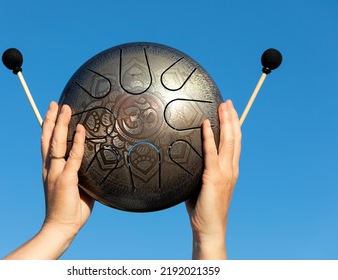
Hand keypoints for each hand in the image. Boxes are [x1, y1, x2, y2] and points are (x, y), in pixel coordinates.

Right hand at [4, 102, 93, 258]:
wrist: (61, 227)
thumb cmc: (71, 209)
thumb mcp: (76, 187)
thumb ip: (81, 175)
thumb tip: (95, 167)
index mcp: (50, 170)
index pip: (47, 144)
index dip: (49, 128)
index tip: (53, 114)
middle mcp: (50, 168)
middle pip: (47, 138)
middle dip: (52, 119)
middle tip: (56, 103)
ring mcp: (56, 172)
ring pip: (56, 142)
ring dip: (60, 123)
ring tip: (65, 107)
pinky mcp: (66, 178)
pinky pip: (74, 156)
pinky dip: (77, 141)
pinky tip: (80, 128)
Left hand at [186, 100, 240, 258]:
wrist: (209, 227)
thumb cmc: (203, 207)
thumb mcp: (203, 184)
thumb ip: (199, 169)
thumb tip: (187, 156)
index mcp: (231, 170)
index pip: (235, 143)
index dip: (234, 126)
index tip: (230, 111)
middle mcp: (231, 169)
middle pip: (235, 138)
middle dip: (232, 118)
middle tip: (228, 102)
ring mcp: (225, 173)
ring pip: (228, 141)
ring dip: (225, 122)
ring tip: (223, 106)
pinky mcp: (213, 178)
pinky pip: (211, 153)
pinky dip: (209, 136)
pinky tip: (205, 124)